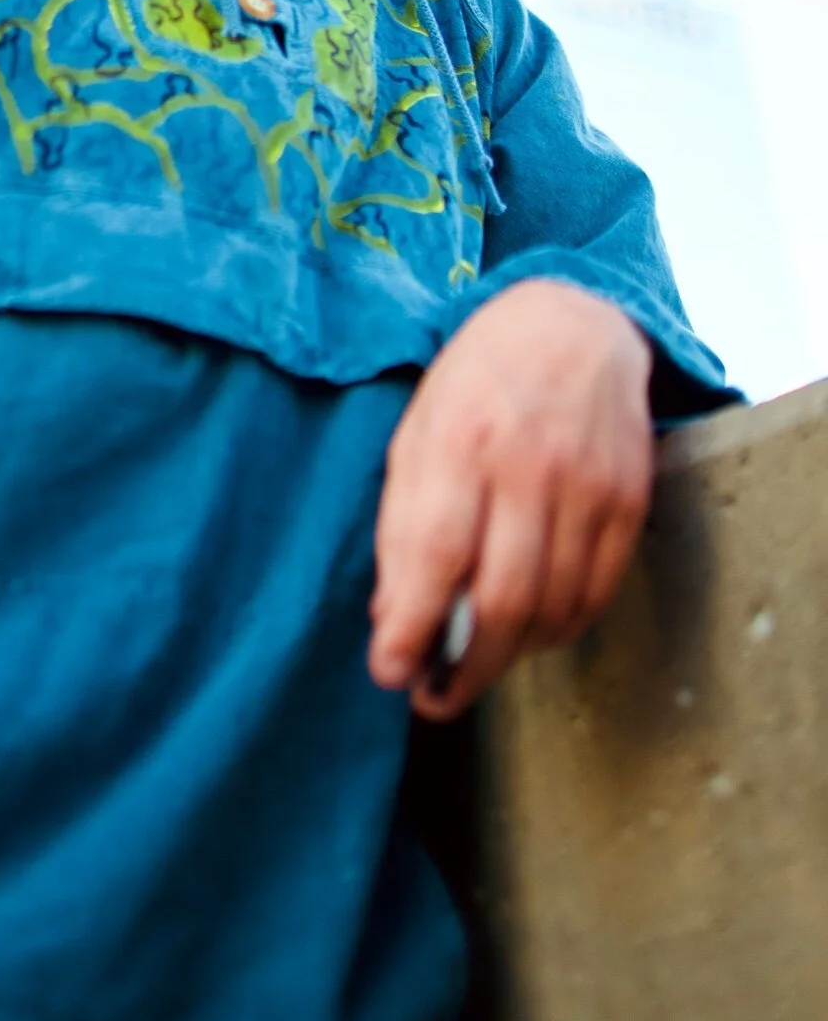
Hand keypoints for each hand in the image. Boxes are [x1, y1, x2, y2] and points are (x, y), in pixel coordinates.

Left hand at [368, 279, 653, 719]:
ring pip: (553, 609)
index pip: (434, 555)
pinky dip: (559, 630)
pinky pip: (596, 593)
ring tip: (475, 666)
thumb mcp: (416, 431)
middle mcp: (528, 465)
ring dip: (510, 657)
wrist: (572, 323)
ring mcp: (588, 485)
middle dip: (463, 667)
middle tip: (435, 696)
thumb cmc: (476, 382)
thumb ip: (402, 522)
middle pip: (501, 600)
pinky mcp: (630, 501)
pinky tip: (529, 633)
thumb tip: (393, 618)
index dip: (410, 629)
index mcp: (459, 439)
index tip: (390, 674)